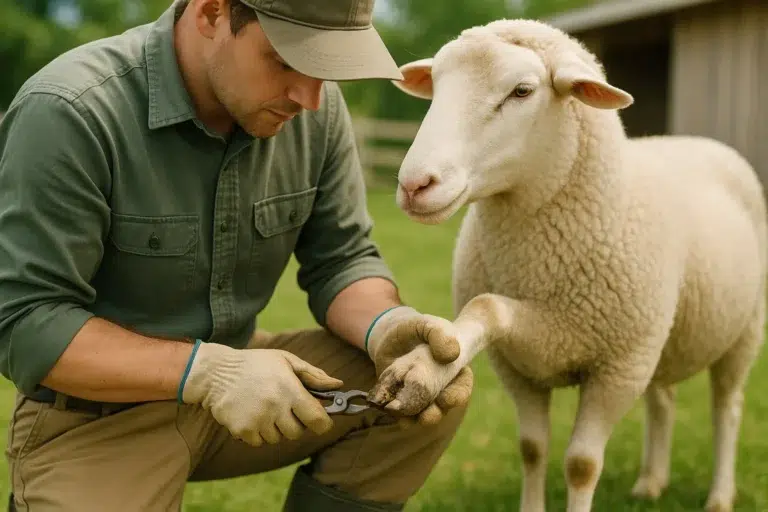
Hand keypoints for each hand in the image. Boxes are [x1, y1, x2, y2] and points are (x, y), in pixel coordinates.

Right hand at [179, 342, 342, 446]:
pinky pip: (260, 442)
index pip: (317, 419)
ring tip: (265, 407)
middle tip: (285, 408)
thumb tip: (338, 385)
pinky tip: (252, 414)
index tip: (321, 421)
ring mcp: (258, 420)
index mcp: (289, 389)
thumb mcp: (286, 360)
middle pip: (297, 432)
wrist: (216, 373)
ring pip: (278, 438)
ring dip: (276, 428)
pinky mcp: (243, 430)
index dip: (323, 423)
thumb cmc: (256, 364)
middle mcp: (275, 407)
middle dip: (296, 423)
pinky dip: (258, 433)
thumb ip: (313, 375)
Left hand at [365, 306, 473, 425]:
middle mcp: (440, 389)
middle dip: (435, 415)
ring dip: (415, 420)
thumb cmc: (416, 329)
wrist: (389, 334)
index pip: (462, 388)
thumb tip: (450, 356)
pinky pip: (401, 414)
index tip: (445, 398)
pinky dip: (395, 414)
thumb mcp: (429, 325)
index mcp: (455, 371)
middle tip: (426, 415)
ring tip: (404, 418)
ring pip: (422, 415)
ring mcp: (421, 397)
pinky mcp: (401, 401)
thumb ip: (440, 334)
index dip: (456, 396)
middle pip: (442, 408)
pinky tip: (388, 410)